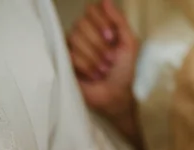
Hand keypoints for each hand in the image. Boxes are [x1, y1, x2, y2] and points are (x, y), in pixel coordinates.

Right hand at [67, 0, 138, 118]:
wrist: (117, 94)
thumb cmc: (125, 71)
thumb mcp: (129, 44)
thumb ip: (120, 21)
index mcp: (100, 26)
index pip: (91, 10)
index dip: (100, 23)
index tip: (112, 38)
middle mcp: (84, 32)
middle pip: (81, 24)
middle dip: (99, 45)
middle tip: (110, 60)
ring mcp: (72, 45)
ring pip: (75, 39)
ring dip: (94, 58)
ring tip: (103, 70)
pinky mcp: (64, 60)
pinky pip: (70, 54)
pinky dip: (86, 67)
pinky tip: (93, 75)